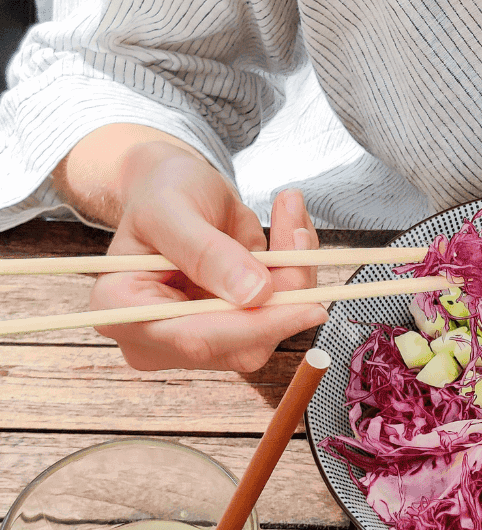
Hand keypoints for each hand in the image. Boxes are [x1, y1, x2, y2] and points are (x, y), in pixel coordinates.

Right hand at [90, 142, 327, 370]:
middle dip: (284, 292)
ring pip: (269, 329)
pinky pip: (280, 313)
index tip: (311, 305)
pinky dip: (296, 272)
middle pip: (240, 342)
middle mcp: (157, 337)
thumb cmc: (161, 191)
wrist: (174, 187)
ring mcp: (198, 339)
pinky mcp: (233, 329)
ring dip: (295, 275)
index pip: (195, 337)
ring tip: (291, 217)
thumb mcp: (173, 208)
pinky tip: (292, 232)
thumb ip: (207, 252)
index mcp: (121, 310)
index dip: (256, 325)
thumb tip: (256, 295)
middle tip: (300, 233)